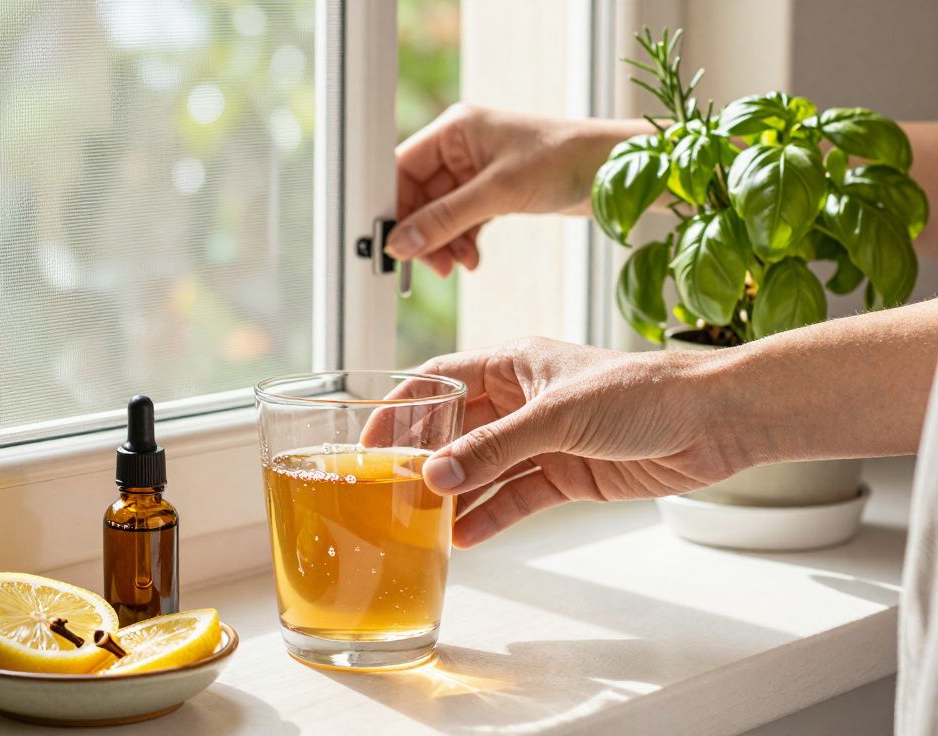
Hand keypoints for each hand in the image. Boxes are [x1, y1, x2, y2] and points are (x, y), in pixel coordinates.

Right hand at [389, 105, 646, 275]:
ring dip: (443, 243)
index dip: (392, 207)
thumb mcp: (499, 192)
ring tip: (457, 266)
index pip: (400, 169)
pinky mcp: (493, 191)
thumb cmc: (565, 160)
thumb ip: (446, 219)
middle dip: (422, 233)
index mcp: (454, 130)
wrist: (616, 170)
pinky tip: (472, 259)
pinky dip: (463, 242)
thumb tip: (402, 243)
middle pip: (417, 196)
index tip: (390, 243)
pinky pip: (462, 221)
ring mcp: (476, 170)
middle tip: (429, 265)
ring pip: (439, 213)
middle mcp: (460, 147)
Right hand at [416, 338, 745, 547]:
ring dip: (456, 493)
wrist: (713, 422)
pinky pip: (516, 497)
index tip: (368, 439)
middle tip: (387, 490)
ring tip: (420, 521)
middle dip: (423, 457)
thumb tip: (437, 474)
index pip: (439, 381)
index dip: (401, 407)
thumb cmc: (643, 391)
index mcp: (513, 364)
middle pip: (456, 429)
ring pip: (483, 468)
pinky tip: (465, 536)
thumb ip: (495, 447)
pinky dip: (491, 515)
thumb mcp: (557, 415)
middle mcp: (522, 400)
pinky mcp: (567, 474)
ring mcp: (543, 440)